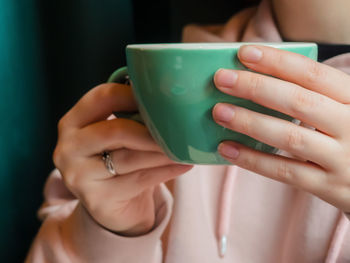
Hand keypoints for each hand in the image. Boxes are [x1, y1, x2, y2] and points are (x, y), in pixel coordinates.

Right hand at [53, 83, 192, 235]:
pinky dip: (166, 170)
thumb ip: (130, 115)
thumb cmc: (119, 159)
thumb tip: (165, 98)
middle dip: (151, 130)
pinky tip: (184, 164)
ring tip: (185, 147)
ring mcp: (79, 176)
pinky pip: (139, 180)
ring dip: (163, 152)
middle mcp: (69, 148)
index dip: (133, 95)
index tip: (161, 98)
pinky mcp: (97, 200)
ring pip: (129, 158)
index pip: (102, 98)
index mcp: (73, 123)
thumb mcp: (117, 135)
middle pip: (116, 130)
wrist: (114, 204)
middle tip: (179, 127)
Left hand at [212, 45, 349, 211]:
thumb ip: (317, 96)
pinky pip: (285, 171)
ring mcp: (342, 159)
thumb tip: (259, 79)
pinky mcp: (329, 187)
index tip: (244, 53)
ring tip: (219, 112)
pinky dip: (253, 160)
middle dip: (255, 87)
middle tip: (221, 79)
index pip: (313, 74)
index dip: (277, 61)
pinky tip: (227, 148)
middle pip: (298, 101)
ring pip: (289, 136)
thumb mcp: (346, 110)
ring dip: (249, 122)